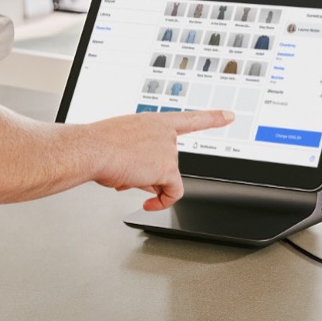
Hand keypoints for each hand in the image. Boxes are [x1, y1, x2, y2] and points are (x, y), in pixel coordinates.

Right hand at [91, 110, 233, 210]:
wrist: (92, 149)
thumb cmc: (97, 144)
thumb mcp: (122, 143)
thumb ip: (140, 156)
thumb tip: (142, 179)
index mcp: (154, 122)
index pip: (189, 119)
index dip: (212, 118)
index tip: (229, 116)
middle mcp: (165, 133)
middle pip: (168, 163)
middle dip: (148, 173)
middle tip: (126, 172)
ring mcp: (169, 150)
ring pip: (165, 178)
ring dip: (145, 183)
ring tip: (123, 174)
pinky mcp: (167, 169)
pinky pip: (173, 193)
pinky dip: (163, 202)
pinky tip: (149, 204)